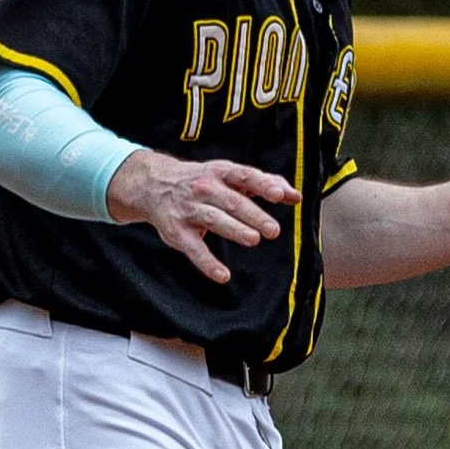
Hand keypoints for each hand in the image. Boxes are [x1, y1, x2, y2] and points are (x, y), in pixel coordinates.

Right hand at [107, 149, 299, 282]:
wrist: (154, 184)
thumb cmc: (204, 180)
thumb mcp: (230, 175)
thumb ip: (264, 183)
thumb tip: (295, 196)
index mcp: (221, 172)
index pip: (245, 176)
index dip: (262, 185)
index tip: (279, 195)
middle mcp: (204, 188)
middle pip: (232, 201)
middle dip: (253, 215)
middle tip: (273, 229)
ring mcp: (189, 210)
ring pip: (214, 219)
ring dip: (234, 230)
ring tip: (254, 240)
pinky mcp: (178, 232)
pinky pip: (194, 249)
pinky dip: (207, 263)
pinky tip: (223, 276)